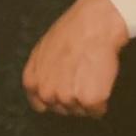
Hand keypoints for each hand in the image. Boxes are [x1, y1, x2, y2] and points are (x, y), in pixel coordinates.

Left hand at [22, 0, 128, 117]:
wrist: (94, 25)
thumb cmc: (71, 32)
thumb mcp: (43, 50)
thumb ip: (41, 71)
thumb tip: (47, 81)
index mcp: (33, 81)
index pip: (39, 104)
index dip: (53, 99)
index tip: (64, 91)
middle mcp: (47, 93)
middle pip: (62, 109)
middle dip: (72, 98)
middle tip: (82, 78)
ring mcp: (67, 98)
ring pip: (80, 111)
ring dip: (87, 99)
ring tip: (92, 75)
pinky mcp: (89, 100)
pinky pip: (96, 111)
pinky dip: (102, 102)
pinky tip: (101, 82)